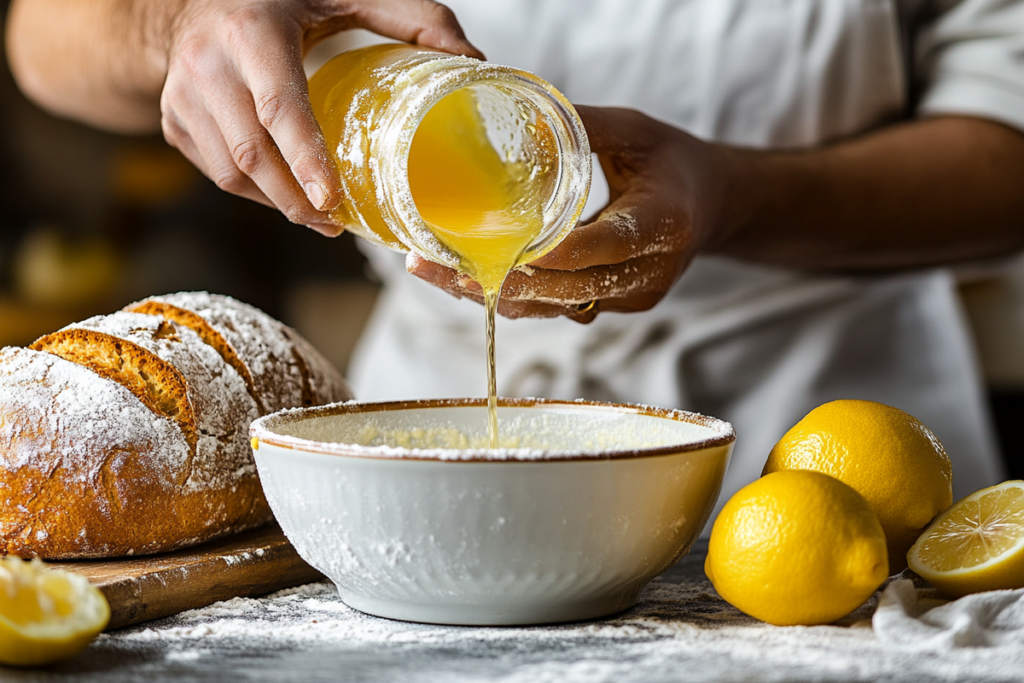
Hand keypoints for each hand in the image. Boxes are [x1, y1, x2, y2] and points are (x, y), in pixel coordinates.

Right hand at [160, 0, 482, 235]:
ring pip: (228, 172)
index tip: (331, 201)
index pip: (278, 106)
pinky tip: (283, 194)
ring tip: (315, 216)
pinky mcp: (173, 119)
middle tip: (334, 224)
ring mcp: (182, 95)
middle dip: (295, 201)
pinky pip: (214, 172)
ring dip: (275, 203)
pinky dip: (253, 192)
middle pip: (250, 154)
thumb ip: (411, 16)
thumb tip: (469, 59)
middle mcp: (206, 64)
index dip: (305, 159)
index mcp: (251, 32)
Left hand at [408, 105, 730, 321]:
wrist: (712, 207)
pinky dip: (516, 294)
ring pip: (555, 307)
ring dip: (495, 294)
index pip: (605, 246)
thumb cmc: (673, 162)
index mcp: (663, 224)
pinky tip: (467, 276)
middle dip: (500, 281)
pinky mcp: (614, 306)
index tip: (500, 247)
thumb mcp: (637, 131)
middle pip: (567, 289)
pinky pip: (559, 308)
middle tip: (438, 267)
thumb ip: (583, 127)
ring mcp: (631, 297)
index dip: (553, 253)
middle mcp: (649, 273)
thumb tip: (518, 117)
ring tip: (435, 274)